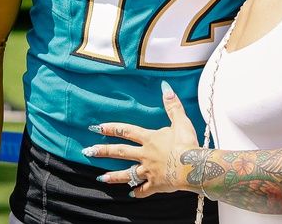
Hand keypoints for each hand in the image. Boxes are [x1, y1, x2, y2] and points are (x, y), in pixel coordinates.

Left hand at [83, 82, 199, 197]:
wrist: (193, 167)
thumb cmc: (186, 143)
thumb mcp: (181, 121)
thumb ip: (172, 106)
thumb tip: (166, 87)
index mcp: (150, 139)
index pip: (126, 131)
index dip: (111, 128)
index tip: (96, 128)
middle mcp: (145, 154)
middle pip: (120, 152)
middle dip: (103, 151)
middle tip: (88, 151)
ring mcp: (149, 171)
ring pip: (127, 174)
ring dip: (114, 176)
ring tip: (100, 178)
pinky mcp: (155, 184)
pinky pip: (144, 190)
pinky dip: (137, 192)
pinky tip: (132, 194)